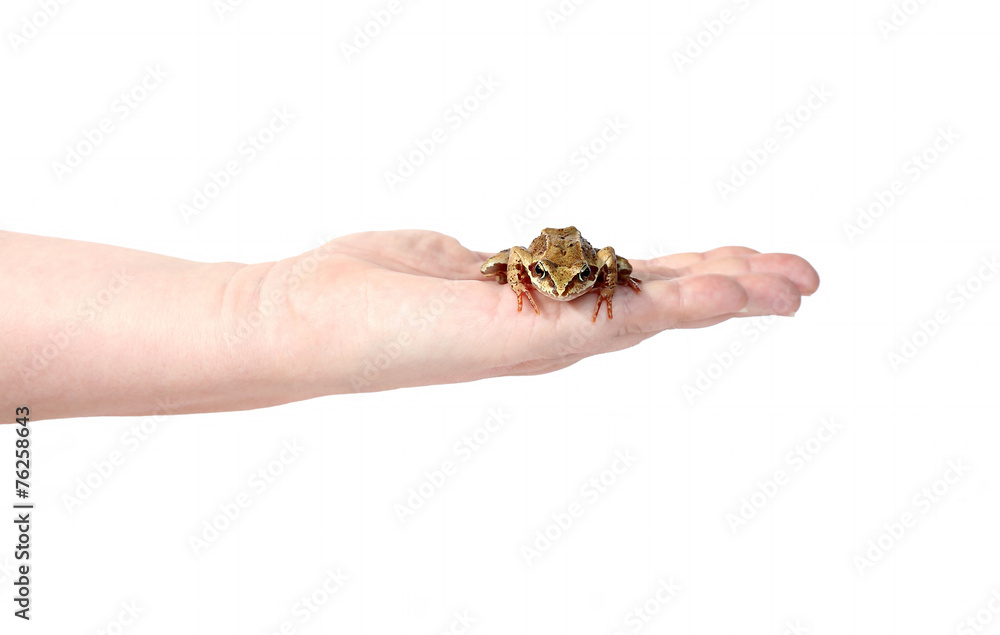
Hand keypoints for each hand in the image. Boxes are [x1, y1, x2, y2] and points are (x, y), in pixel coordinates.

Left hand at [262, 230, 819, 394]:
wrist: (308, 321)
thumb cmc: (375, 291)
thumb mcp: (463, 265)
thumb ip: (511, 267)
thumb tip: (525, 258)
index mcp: (547, 307)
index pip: (643, 287)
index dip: (703, 275)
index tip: (757, 264)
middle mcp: (555, 328)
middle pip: (665, 304)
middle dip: (738, 290)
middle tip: (806, 282)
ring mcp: (544, 336)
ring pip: (655, 313)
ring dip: (726, 297)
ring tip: (789, 285)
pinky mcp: (522, 335)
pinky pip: (611, 316)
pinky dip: (673, 303)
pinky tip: (722, 291)